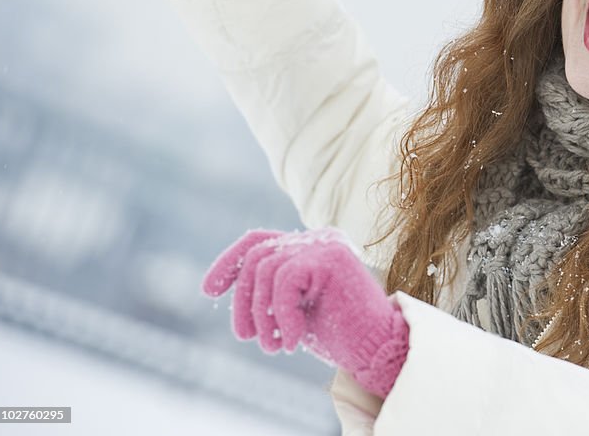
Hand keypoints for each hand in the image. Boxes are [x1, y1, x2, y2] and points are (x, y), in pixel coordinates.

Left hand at [203, 228, 409, 398]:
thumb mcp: (295, 308)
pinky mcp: (331, 258)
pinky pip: (285, 281)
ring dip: (261, 315)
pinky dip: (282, 316)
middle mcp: (319, 238)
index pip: (259, 241)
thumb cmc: (339, 334)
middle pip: (257, 256)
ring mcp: (326, 245)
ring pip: (266, 269)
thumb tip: (230, 284)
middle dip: (243, 300)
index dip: (229, 262)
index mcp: (311, 247)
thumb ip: (272, 289)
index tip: (209, 291)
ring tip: (274, 344)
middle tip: (247, 337)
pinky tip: (292, 341)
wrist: (379, 349)